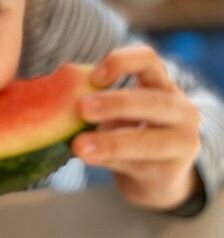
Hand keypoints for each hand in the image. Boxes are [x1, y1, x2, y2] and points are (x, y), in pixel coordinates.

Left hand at [71, 45, 201, 210]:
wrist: (155, 176)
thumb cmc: (130, 132)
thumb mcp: (118, 113)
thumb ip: (96, 103)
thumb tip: (56, 102)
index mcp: (161, 85)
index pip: (148, 60)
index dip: (121, 62)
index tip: (94, 77)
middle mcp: (181, 110)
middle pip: (152, 101)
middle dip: (115, 103)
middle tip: (81, 108)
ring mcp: (182, 143)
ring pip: (149, 141)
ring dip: (111, 142)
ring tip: (79, 146)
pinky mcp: (171, 172)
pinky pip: (139, 166)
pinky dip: (111, 161)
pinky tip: (90, 159)